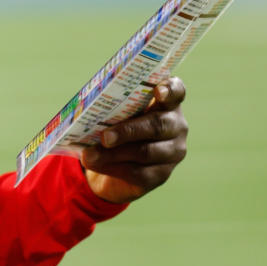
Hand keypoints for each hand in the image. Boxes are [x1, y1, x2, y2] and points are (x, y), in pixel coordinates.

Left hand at [80, 77, 187, 203]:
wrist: (111, 163)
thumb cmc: (114, 125)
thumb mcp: (115, 112)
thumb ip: (112, 107)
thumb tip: (89, 113)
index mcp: (166, 102)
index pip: (177, 91)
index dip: (170, 90)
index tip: (158, 91)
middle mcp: (176, 126)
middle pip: (158, 125)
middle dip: (128, 130)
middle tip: (104, 136)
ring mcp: (172, 152)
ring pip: (145, 152)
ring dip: (113, 153)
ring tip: (89, 154)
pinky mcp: (161, 175)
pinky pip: (138, 173)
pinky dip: (112, 168)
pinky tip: (95, 164)